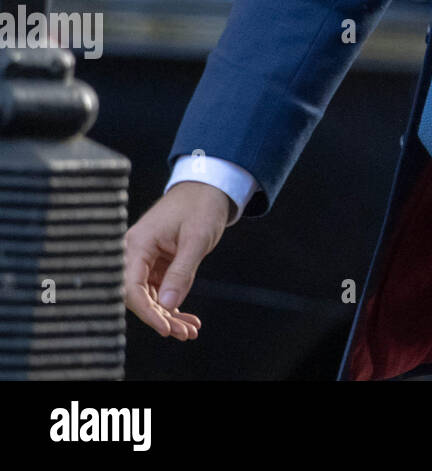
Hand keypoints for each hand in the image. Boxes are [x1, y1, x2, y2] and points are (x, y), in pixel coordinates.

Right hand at [123, 182, 230, 339]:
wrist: (210, 187)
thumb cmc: (201, 205)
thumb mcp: (196, 238)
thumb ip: (182, 272)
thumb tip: (167, 306)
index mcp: (137, 244)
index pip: (131, 288)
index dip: (148, 313)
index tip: (166, 329)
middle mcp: (135, 253)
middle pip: (139, 297)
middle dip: (161, 318)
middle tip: (185, 334)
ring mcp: (146, 259)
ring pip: (150, 297)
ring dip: (169, 315)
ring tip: (190, 330)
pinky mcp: (157, 263)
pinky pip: (160, 290)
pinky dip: (173, 304)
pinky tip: (188, 319)